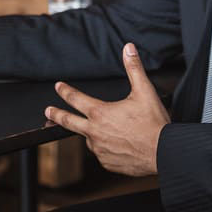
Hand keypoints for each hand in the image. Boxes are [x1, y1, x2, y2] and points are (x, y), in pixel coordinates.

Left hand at [44, 43, 169, 176]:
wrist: (163, 152)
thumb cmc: (154, 124)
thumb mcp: (145, 91)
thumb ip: (134, 68)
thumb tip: (128, 49)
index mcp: (100, 113)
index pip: (75, 99)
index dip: (65, 91)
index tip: (58, 87)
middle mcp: (95, 132)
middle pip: (68, 122)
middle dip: (56, 115)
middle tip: (48, 111)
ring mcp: (100, 149)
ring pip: (89, 139)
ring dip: (91, 133)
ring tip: (103, 130)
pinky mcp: (107, 163)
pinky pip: (101, 154)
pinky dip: (105, 148)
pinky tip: (116, 144)